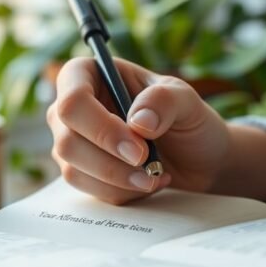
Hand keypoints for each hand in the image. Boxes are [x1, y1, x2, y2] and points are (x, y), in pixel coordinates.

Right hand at [47, 57, 232, 204]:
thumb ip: (164, 101)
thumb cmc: (187, 119)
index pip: (73, 100)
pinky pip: (88, 190)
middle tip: (149, 169)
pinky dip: (121, 192)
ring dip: (117, 181)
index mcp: (87, 74)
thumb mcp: (186, 101)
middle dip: (110, 162)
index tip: (138, 149)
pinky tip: (146, 183)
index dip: (101, 128)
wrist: (198, 158)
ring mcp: (70, 140)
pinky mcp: (80, 170)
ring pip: (73, 170)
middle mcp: (71, 107)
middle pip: (67, 140)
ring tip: (154, 177)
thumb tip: (138, 122)